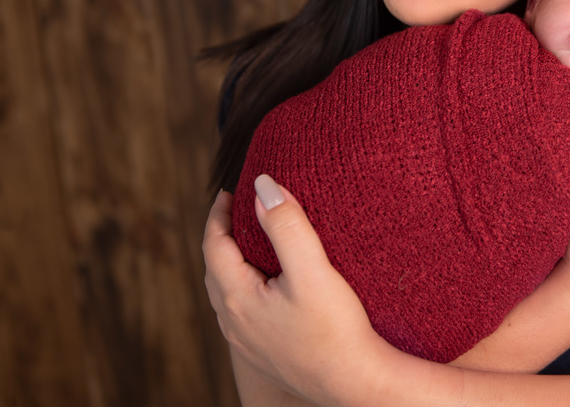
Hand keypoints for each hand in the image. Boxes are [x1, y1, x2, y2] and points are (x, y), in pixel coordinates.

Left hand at [202, 177, 393, 404]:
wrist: (355, 383)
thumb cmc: (336, 329)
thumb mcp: (312, 269)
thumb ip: (286, 225)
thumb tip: (262, 186)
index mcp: (238, 298)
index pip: (213, 246)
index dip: (218, 214)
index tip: (229, 191)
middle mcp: (234, 323)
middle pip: (215, 269)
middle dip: (222, 236)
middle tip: (237, 210)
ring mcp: (247, 342)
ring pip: (226, 293)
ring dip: (231, 263)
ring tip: (250, 242)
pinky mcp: (264, 354)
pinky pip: (241, 312)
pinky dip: (244, 286)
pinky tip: (266, 286)